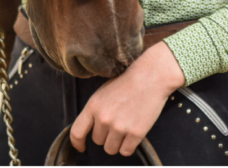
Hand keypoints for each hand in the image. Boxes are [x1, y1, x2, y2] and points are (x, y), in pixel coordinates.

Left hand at [70, 42, 184, 156]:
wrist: (151, 76)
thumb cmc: (129, 81)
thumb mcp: (104, 91)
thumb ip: (95, 110)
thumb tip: (92, 126)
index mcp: (93, 106)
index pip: (77, 132)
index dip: (78, 143)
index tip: (82, 146)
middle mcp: (104, 118)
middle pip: (97, 141)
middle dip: (105, 135)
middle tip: (117, 122)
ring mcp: (119, 127)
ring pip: (111, 149)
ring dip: (117, 142)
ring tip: (126, 126)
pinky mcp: (135, 133)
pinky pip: (126, 151)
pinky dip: (129, 145)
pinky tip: (133, 131)